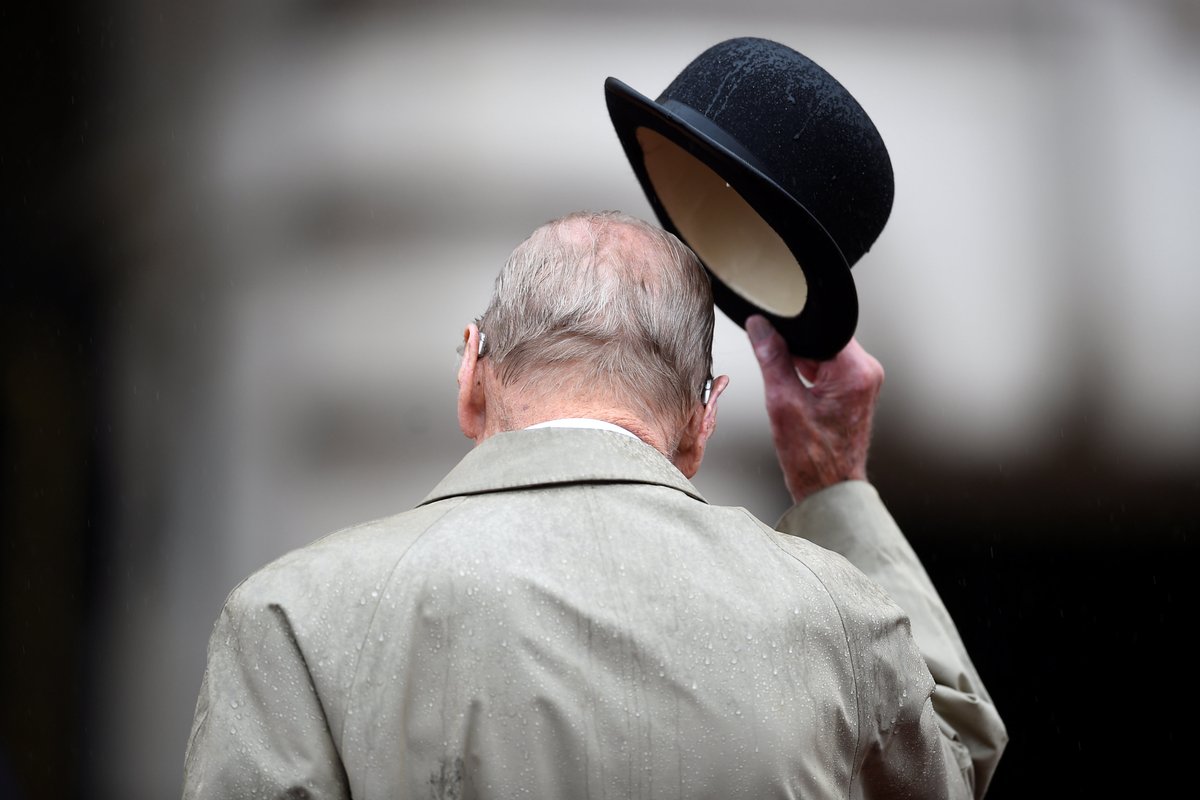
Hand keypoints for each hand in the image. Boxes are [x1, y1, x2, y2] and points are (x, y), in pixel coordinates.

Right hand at [746, 315, 883, 503]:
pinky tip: (801, 400)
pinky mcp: (854, 390)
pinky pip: (827, 368)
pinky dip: (808, 376)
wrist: (829, 490)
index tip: (774, 337)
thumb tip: (760, 327)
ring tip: (796, 398)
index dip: (793, 328)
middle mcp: (866, 372)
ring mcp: (862, 381)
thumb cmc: (814, 459)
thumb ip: (771, 358)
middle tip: (786, 381)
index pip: (821, 327)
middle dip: (796, 350)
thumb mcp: (782, 403)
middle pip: (822, 338)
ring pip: (822, 353)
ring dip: (802, 366)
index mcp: (855, 371)